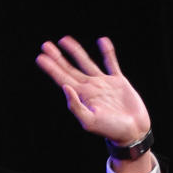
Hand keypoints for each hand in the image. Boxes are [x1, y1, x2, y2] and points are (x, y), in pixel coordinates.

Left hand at [36, 36, 150, 147]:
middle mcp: (90, 88)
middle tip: (45, 45)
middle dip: (58, 58)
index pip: (62, 79)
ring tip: (64, 40)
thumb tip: (65, 87)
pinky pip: (111, 63)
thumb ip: (76, 106)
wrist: (132, 132)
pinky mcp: (118, 82)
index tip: (40, 57)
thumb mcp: (90, 121)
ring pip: (86, 63)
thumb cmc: (111, 130)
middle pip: (70, 69)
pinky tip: (102, 41)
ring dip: (76, 51)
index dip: (51, 68)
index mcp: (82, 97)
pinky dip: (107, 52)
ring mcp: (103, 84)